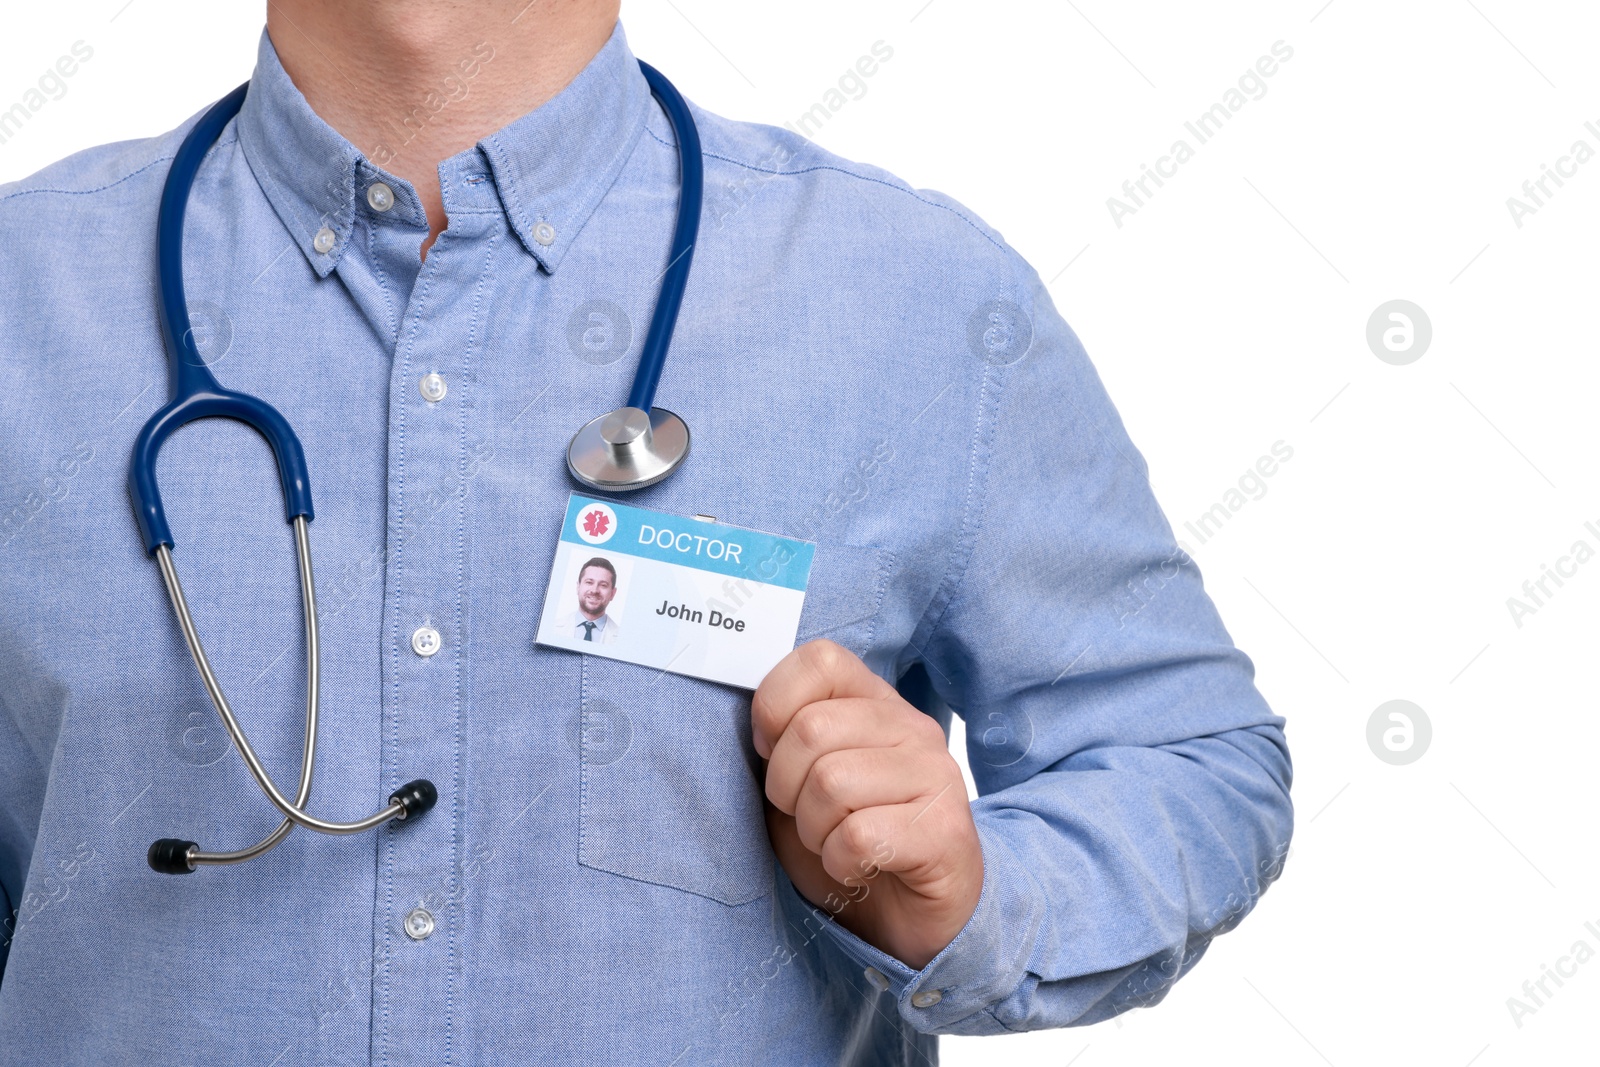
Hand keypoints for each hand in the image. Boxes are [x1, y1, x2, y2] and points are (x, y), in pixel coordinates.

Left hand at [752, 639, 983, 969]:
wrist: (909, 924)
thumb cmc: (848, 845)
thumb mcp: (799, 785)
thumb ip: (780, 742)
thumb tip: (754, 725)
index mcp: (876, 704)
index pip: (820, 660)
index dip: (774, 708)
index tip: (772, 755)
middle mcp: (913, 729)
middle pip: (812, 729)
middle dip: (785, 787)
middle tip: (807, 817)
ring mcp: (937, 777)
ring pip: (831, 783)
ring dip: (814, 830)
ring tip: (836, 843)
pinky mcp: (946, 833)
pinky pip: (858, 836)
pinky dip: (840, 863)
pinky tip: (858, 868)